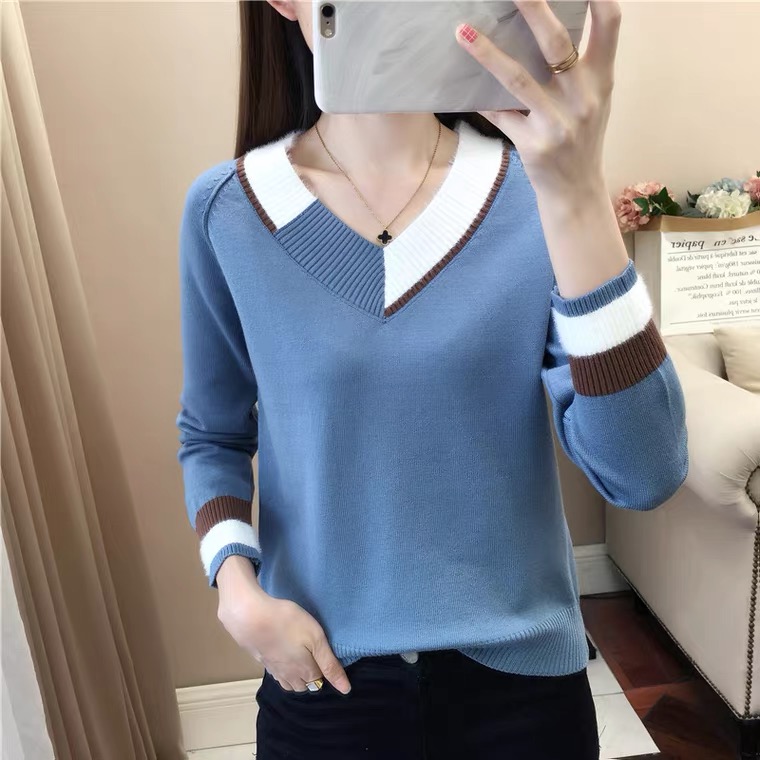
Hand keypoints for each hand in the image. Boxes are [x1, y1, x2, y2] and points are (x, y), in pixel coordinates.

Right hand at [216, 559, 351, 694]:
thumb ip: (330, 664)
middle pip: (304, 685)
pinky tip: (283, 657)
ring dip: (297, 677)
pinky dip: (283, 670)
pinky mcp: (262, 660)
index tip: (328, 658)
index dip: (326, 672)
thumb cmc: (288, 623)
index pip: (320, 682)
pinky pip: (277, 672)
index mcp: (305, 672)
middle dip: (312, 678)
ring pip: (289, 682)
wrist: (250, 617)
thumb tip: (345, 689)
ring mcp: (273, 669)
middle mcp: (289, 676)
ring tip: (301, 661)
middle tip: (316, 658)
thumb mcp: (316, 639)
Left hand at [455, 0, 621, 197]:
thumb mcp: (594, 98)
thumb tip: (546, 21)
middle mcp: (584, 97)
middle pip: (557, 43)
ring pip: (518, 79)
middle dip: (533, 7)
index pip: (610, 23)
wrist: (576, 191)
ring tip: (462, 31)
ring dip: (487, 53)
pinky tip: (463, 86)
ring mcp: (558, 123)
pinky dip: (482, 99)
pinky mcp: (534, 145)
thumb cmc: (581, 137)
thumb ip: (581, 63)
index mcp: (602, 78)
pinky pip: (500, 115)